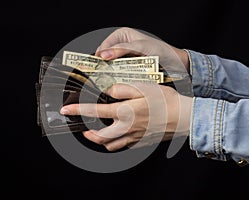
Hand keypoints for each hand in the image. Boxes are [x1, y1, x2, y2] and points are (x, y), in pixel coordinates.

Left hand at [60, 83, 192, 150]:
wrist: (183, 116)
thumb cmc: (164, 100)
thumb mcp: (143, 87)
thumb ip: (122, 89)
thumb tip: (107, 91)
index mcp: (124, 112)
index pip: (94, 112)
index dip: (77, 110)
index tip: (65, 110)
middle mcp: (126, 128)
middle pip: (99, 137)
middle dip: (87, 133)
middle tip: (84, 128)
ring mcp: (133, 137)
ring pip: (110, 145)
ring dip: (99, 140)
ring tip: (97, 132)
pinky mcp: (141, 142)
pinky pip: (123, 146)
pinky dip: (115, 142)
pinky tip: (117, 133)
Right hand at [95, 27, 189, 72]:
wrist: (174, 63)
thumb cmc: (161, 50)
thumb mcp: (141, 46)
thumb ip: (121, 49)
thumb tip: (103, 55)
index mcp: (121, 36)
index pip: (103, 47)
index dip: (99, 57)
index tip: (97, 68)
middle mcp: (121, 46)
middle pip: (105, 58)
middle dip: (104, 67)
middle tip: (102, 76)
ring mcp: (125, 58)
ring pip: (111, 67)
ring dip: (111, 74)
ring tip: (110, 81)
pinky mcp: (129, 68)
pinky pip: (120, 73)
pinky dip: (119, 78)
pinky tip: (119, 83)